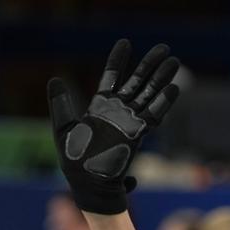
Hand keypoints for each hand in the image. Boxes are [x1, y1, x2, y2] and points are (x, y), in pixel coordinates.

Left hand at [48, 39, 181, 214]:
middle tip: (164, 48)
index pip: (111, 78)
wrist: (89, 187)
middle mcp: (118, 113)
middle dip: (150, 65)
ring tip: (174, 61)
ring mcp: (129, 123)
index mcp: (100, 108)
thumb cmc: (75, 163)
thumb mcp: (62, 128)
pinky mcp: (137, 135)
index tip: (125, 43)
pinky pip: (153, 114)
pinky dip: (164, 101)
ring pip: (149, 94)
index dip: (118, 61)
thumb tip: (54, 79)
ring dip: (161, 77)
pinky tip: (174, 87)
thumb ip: (61, 103)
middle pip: (137, 82)